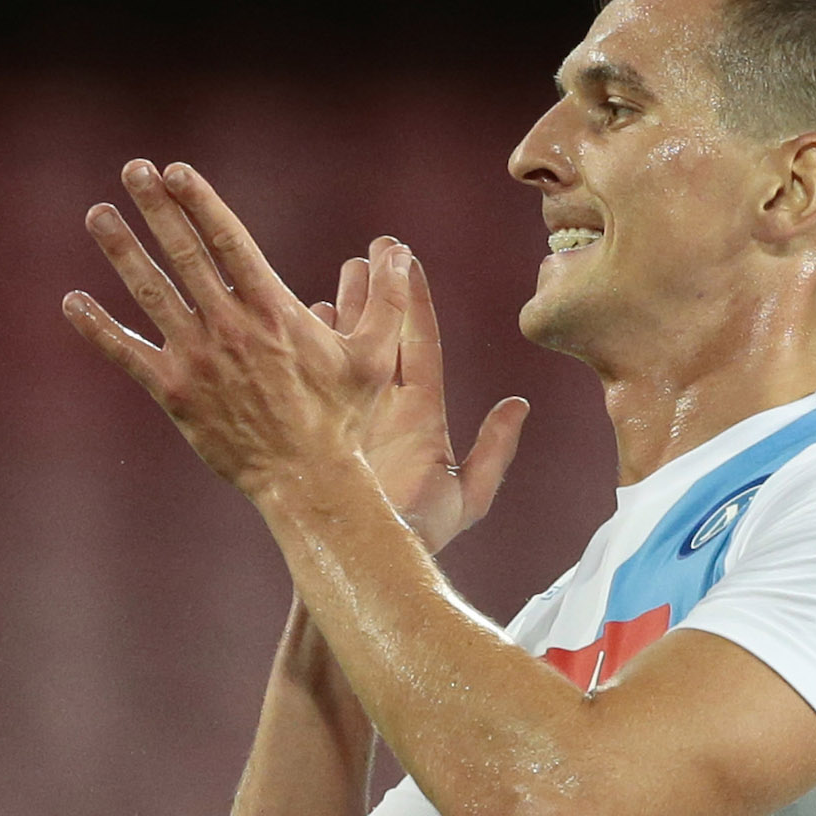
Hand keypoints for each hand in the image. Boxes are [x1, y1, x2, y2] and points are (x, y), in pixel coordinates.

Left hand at [62, 161, 402, 499]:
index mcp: (272, 310)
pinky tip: (71, 301)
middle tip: (132, 171)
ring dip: (121, 251)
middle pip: (184, 254)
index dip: (200, 202)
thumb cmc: (342, 418)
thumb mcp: (376, 356)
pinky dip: (97, 328)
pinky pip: (127, 355)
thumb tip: (397, 251)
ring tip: (97, 215)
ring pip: (151, 294)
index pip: (228, 241)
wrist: (306, 479)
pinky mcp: (174, 394)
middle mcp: (229, 327)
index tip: (175, 171)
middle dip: (156, 208)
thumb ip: (388, 299)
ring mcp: (197, 359)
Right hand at [311, 238, 527, 552]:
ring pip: (342, 350)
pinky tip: (298, 319)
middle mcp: (383, 407)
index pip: (417, 343)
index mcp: (420, 413)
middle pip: (378, 335)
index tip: (406, 258)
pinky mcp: (318, 427)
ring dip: (338, 310)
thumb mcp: (467, 497)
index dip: (413, 300)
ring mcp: (348, 415)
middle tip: (368, 250)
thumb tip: (516, 405)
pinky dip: (305, 348)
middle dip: (373, 291)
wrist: (362, 565)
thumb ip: (494, 452)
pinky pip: (311, 378)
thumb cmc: (415, 538)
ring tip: (336, 276)